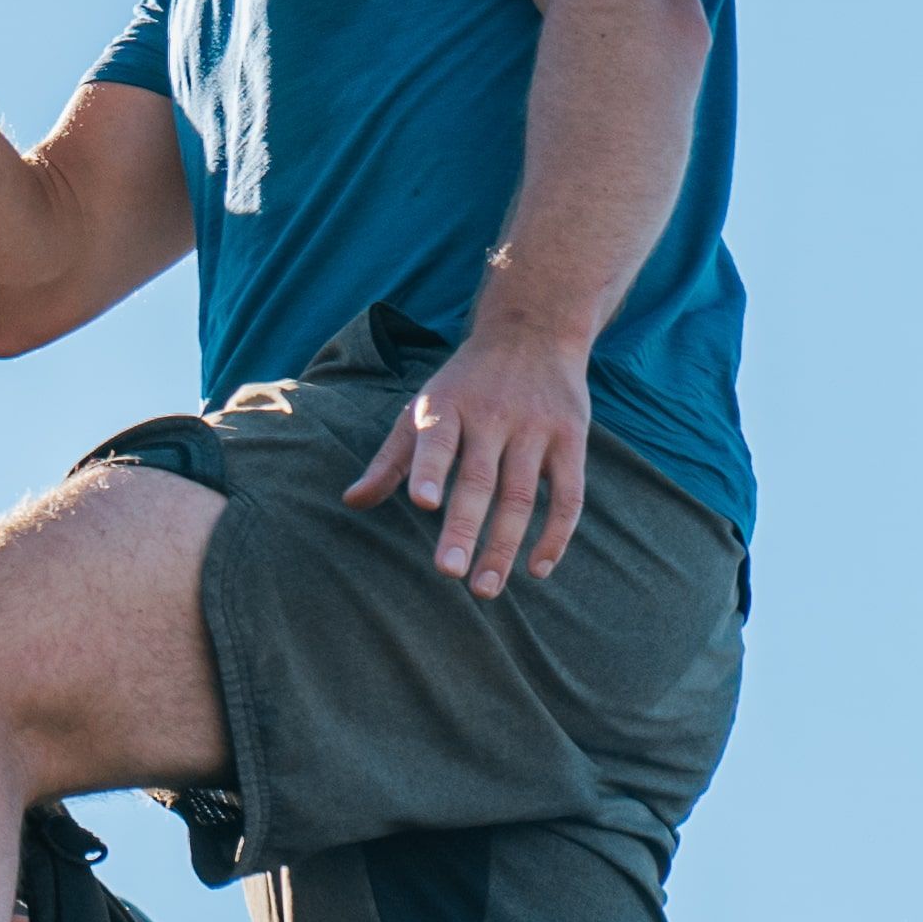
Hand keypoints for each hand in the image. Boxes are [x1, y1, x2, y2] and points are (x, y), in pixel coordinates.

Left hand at [343, 330, 597, 593]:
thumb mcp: (422, 408)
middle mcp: (493, 417)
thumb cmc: (465, 383)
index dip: (430, 471)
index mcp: (448, 406)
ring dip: (505, 545)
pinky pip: (569, 495)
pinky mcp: (571, 440)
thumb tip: (351, 502)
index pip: (438, 440)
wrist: (533, 332)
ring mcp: (536, 429)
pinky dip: (556, 534)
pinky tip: (537, 569)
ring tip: (484, 589)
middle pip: (480, 479)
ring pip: (522, 495)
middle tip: (448, 572)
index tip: (423, 504)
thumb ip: (392, 459)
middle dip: (464, 527)